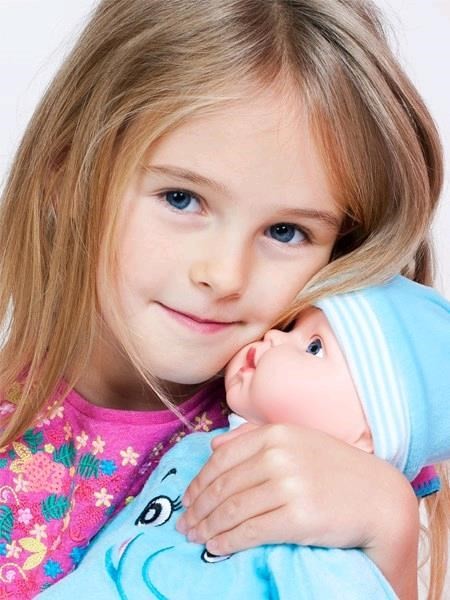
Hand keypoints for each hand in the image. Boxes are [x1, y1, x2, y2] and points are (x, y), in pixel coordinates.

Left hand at [176, 423, 418, 598]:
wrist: (377, 497)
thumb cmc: (335, 468)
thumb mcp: (296, 440)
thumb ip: (253, 437)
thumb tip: (213, 445)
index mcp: (276, 434)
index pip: (222, 458)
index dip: (199, 481)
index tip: (187, 498)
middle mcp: (279, 456)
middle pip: (223, 485)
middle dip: (197, 508)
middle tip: (183, 524)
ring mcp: (289, 486)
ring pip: (232, 509)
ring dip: (207, 526)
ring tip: (194, 537)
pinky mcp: (299, 517)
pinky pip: (251, 531)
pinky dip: (227, 540)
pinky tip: (216, 546)